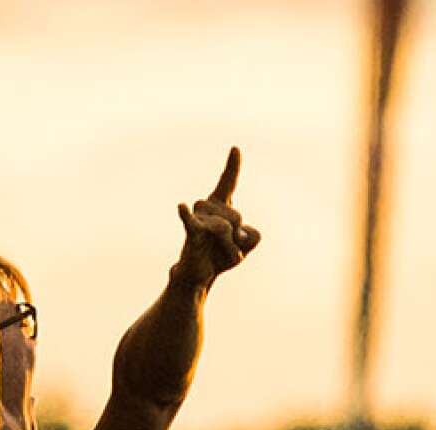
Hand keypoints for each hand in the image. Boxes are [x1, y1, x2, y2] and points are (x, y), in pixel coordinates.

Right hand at [175, 148, 261, 284]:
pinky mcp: (192, 232)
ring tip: (222, 256)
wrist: (201, 275)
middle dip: (238, 239)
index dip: (232, 166)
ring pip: (226, 228)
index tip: (235, 148)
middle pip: (237, 216)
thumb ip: (254, 235)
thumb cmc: (221, 255)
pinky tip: (181, 206)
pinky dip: (186, 214)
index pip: (228, 182)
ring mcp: (199, 218)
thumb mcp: (248, 244)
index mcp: (221, 205)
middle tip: (229, 250)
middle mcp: (207, 207)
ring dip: (230, 248)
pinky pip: (190, 221)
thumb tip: (238, 232)